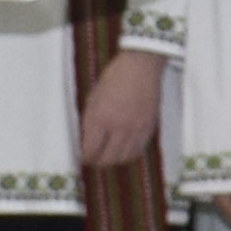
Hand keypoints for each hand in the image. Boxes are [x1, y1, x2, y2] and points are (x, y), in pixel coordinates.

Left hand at [74, 50, 162, 180]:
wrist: (141, 67)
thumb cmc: (114, 77)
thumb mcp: (93, 97)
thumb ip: (90, 120)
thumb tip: (87, 139)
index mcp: (100, 119)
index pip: (91, 150)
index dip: (85, 157)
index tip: (83, 156)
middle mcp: (118, 128)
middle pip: (108, 159)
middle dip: (98, 162)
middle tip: (94, 160)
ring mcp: (135, 129)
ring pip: (124, 158)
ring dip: (114, 161)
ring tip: (109, 157)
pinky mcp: (148, 128)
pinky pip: (139, 150)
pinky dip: (129, 154)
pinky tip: (124, 150)